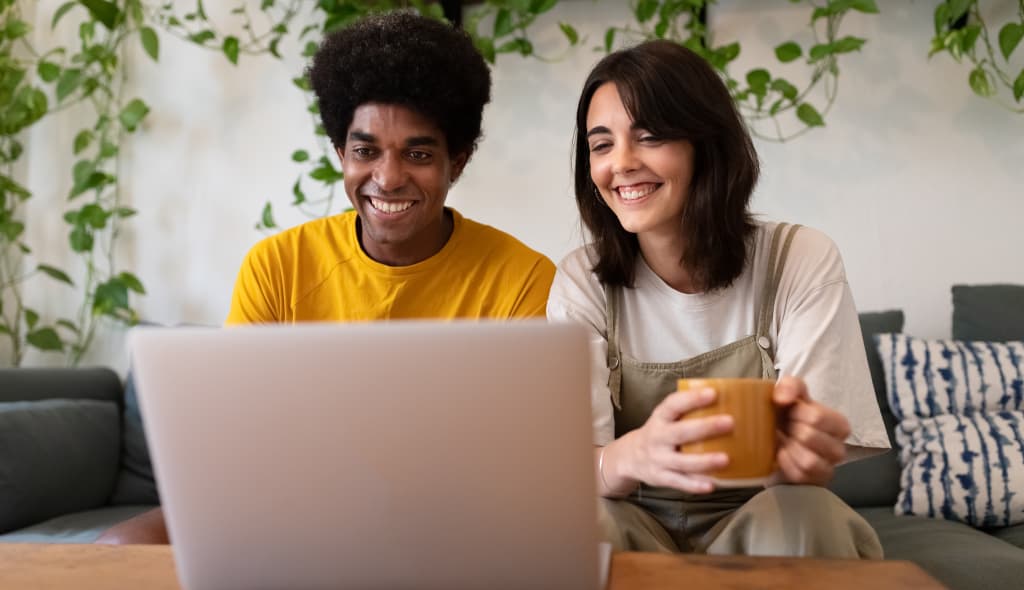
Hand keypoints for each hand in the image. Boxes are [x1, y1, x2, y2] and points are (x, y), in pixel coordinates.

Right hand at [610, 387, 733, 494]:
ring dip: (704, 461)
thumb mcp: (666, 417)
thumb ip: (688, 411)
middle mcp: (657, 437)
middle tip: (729, 422)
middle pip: (680, 432)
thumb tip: (730, 401)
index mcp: (660, 418)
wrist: (630, 456)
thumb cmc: (660, 432)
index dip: (692, 398)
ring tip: (725, 459)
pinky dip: (695, 485)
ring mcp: (658, 459)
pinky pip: (679, 482)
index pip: (673, 404)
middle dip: (705, 427)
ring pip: (682, 461)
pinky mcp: (661, 477)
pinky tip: (712, 484)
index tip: (713, 393)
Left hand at [771, 376, 849, 486]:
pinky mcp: (814, 483)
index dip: (796, 413)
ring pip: (809, 461)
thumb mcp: (791, 393)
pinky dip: (786, 464)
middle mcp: (839, 448)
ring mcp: (828, 468)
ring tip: (785, 441)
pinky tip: (782, 454)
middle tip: (785, 427)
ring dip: (790, 449)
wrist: (777, 438)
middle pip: (810, 437)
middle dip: (790, 430)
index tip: (789, 412)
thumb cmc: (789, 415)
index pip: (817, 417)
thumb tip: (784, 398)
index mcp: (839, 424)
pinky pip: (799, 476)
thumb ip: (791, 386)